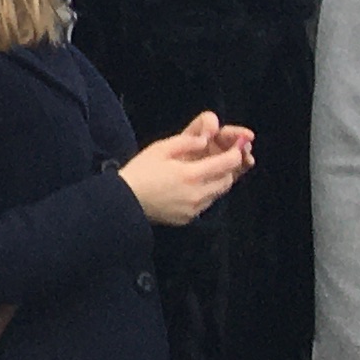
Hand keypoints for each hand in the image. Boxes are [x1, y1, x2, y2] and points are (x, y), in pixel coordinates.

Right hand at [123, 112, 249, 224]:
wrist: (123, 202)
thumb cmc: (139, 171)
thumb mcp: (160, 148)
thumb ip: (186, 141)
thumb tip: (206, 140)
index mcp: (192, 174)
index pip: (228, 163)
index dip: (235, 153)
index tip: (237, 147)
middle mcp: (198, 194)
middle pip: (227, 180)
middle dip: (228, 168)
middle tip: (221, 159)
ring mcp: (194, 209)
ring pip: (218, 193)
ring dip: (218, 181)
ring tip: (205, 172)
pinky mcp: (188, 219)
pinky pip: (205, 204)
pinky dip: (205, 193)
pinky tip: (190, 188)